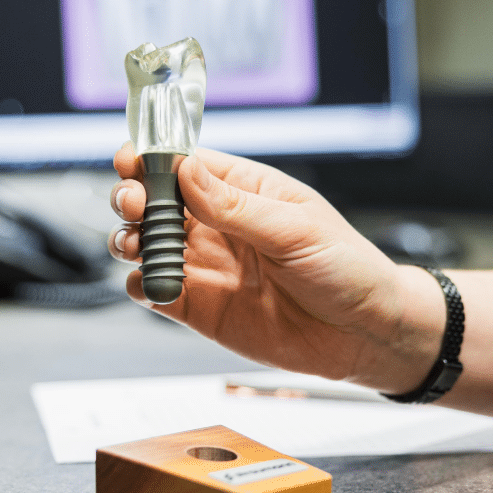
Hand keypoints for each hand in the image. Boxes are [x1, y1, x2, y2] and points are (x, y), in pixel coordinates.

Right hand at [109, 144, 441, 389]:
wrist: (363, 335)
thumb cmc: (345, 269)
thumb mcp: (294, 229)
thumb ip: (234, 206)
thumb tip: (185, 170)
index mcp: (243, 191)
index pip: (185, 163)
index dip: (151, 157)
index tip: (130, 160)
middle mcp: (217, 225)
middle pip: (155, 201)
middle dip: (132, 197)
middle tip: (133, 204)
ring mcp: (206, 265)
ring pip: (147, 243)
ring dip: (129, 239)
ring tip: (135, 244)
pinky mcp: (200, 306)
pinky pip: (156, 291)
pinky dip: (142, 285)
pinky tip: (151, 283)